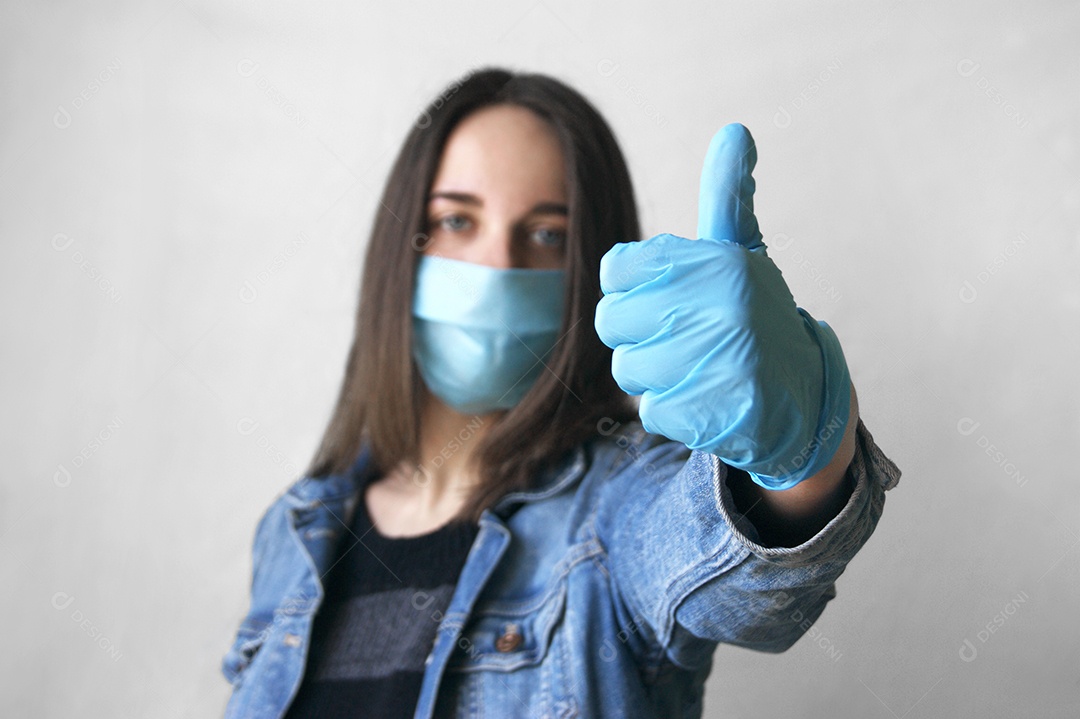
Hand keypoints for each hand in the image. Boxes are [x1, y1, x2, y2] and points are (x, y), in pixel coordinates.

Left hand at [594, 123, 850, 488]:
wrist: (806, 397)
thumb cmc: (758, 318)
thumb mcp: (744, 253)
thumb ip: (728, 197)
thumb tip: (735, 132)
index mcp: (720, 262)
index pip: (615, 269)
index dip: (630, 289)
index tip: (663, 298)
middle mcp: (722, 306)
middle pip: (611, 321)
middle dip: (637, 336)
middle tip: (679, 337)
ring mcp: (720, 362)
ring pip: (627, 369)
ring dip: (654, 375)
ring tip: (696, 367)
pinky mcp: (713, 412)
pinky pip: (649, 410)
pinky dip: (672, 409)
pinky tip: (706, 397)